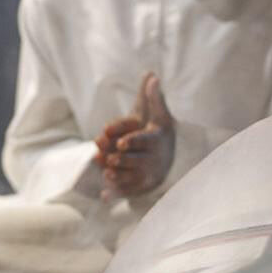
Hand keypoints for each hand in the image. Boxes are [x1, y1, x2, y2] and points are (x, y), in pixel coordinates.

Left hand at [94, 73, 174, 199]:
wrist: (167, 155)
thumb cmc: (158, 130)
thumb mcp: (158, 113)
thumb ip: (153, 97)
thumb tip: (151, 74)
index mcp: (155, 140)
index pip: (144, 141)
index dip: (134, 142)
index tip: (122, 143)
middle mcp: (153, 159)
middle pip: (136, 160)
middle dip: (123, 159)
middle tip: (111, 158)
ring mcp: (147, 175)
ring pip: (131, 177)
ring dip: (119, 177)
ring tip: (107, 173)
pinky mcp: (140, 187)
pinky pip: (127, 192)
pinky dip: (116, 195)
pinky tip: (104, 197)